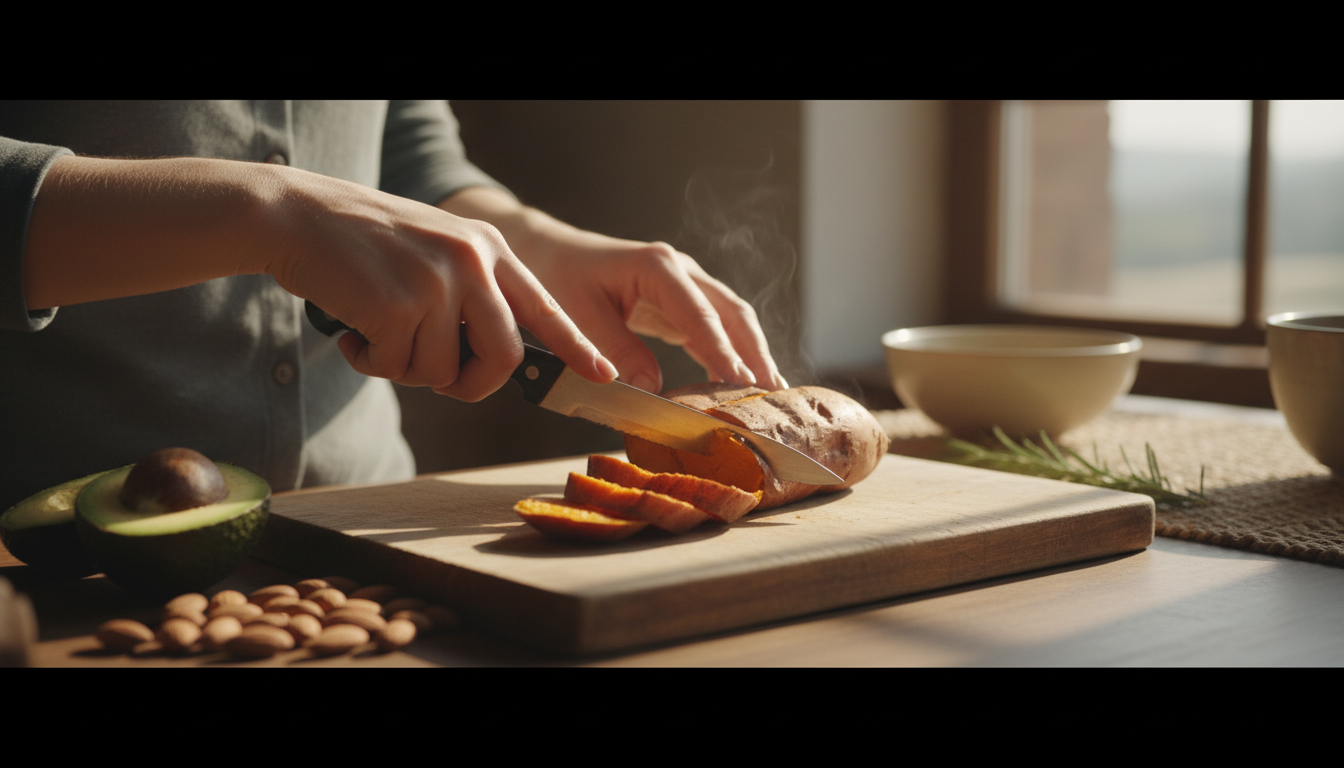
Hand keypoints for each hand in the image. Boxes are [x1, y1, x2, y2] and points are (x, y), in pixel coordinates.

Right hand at [266, 169, 616, 400]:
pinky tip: (352, 329)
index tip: (602, 374)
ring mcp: (437, 282)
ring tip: (376, 330)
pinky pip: (396, 368)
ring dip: (405, 368)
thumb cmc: (364, 244)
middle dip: (471, 385)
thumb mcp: (436, 251)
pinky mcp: (397, 305)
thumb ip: (472, 294)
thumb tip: (494, 361)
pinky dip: (370, 361)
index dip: (575, 347)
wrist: (298, 215)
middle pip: (503, 357)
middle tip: (436, 378)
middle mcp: (472, 262)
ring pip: (441, 371)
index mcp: (489, 249)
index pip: (545, 307)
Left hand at [439, 187, 785, 393]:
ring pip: (732, 319)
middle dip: (754, 353)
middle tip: (771, 394)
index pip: (700, 313)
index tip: (740, 382)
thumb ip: (615, 350)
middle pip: (732, 312)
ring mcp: (684, 285)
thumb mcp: (578, 316)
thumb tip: (653, 388)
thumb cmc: (556, 277)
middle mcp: (680, 271)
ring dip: (751, 355)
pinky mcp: (679, 303)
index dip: (722, 350)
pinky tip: (741, 384)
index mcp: (657, 266)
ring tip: (770, 394)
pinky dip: (730, 355)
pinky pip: (714, 329)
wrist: (545, 254)